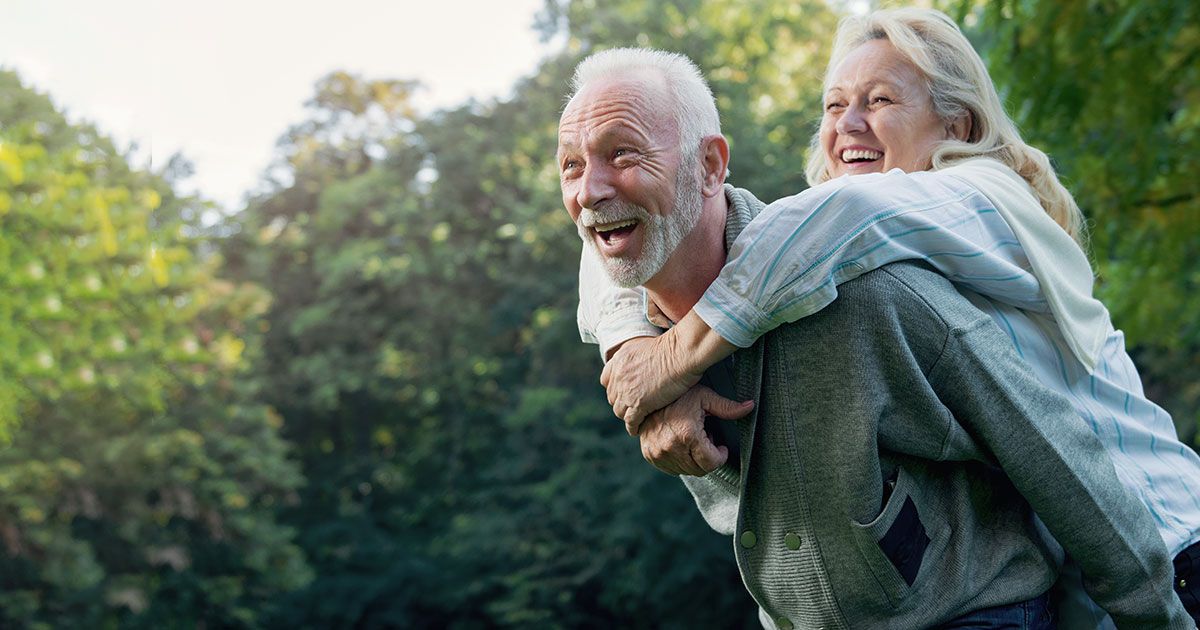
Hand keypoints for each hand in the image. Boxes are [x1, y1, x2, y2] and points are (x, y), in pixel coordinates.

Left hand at [601, 334, 698, 434]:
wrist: (679, 353)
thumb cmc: (671, 347)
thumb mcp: (644, 344)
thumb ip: (635, 355)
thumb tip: (638, 360)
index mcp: (619, 360)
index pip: (606, 380)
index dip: (614, 387)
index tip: (621, 392)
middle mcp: (619, 376)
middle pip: (612, 397)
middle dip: (620, 402)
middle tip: (630, 407)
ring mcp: (626, 391)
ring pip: (619, 411)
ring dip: (626, 415)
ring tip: (634, 420)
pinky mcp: (638, 404)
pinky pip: (631, 421)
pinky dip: (633, 427)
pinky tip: (637, 429)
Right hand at [638, 385, 753, 476]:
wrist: (647, 393)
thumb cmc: (679, 394)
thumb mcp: (705, 397)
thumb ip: (728, 407)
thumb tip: (750, 406)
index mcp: (687, 434)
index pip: (711, 463)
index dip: (720, 456)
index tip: (721, 448)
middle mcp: (671, 447)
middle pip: (699, 470)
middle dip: (707, 458)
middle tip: (706, 439)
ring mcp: (658, 453)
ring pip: (686, 470)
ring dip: (693, 459)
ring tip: (692, 439)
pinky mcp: (650, 455)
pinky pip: (672, 468)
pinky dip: (680, 460)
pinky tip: (680, 443)